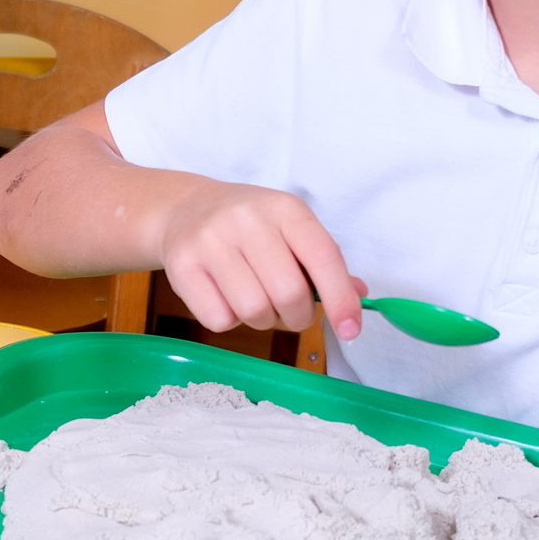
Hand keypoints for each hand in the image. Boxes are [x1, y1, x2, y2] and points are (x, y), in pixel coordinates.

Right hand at [151, 179, 365, 337]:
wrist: (184, 209)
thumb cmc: (248, 226)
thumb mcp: (289, 229)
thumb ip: (323, 263)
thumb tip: (357, 298)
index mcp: (285, 209)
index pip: (324, 258)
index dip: (342, 300)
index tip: (350, 330)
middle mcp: (247, 220)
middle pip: (289, 294)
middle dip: (298, 317)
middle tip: (291, 312)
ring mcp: (211, 241)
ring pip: (254, 311)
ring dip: (263, 320)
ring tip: (255, 300)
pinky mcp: (181, 267)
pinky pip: (220, 319)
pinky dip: (230, 320)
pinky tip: (226, 298)